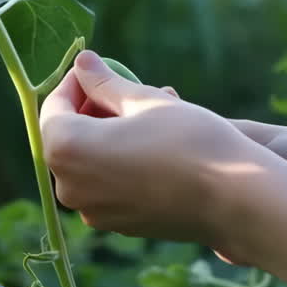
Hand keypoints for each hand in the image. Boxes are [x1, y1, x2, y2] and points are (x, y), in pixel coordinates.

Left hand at [39, 51, 276, 251]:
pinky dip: (115, 163)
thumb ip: (105, 83)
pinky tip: (146, 147)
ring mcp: (92, 211)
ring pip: (86, 163)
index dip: (72, 85)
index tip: (93, 70)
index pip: (53, 108)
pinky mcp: (116, 225)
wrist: (233, 200)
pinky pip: (104, 186)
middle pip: (65, 139)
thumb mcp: (145, 100)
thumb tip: (82, 61)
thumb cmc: (190, 141)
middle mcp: (70, 186)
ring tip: (138, 115)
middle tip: (116, 89)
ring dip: (102, 136)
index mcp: (67, 148)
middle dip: (86, 111)